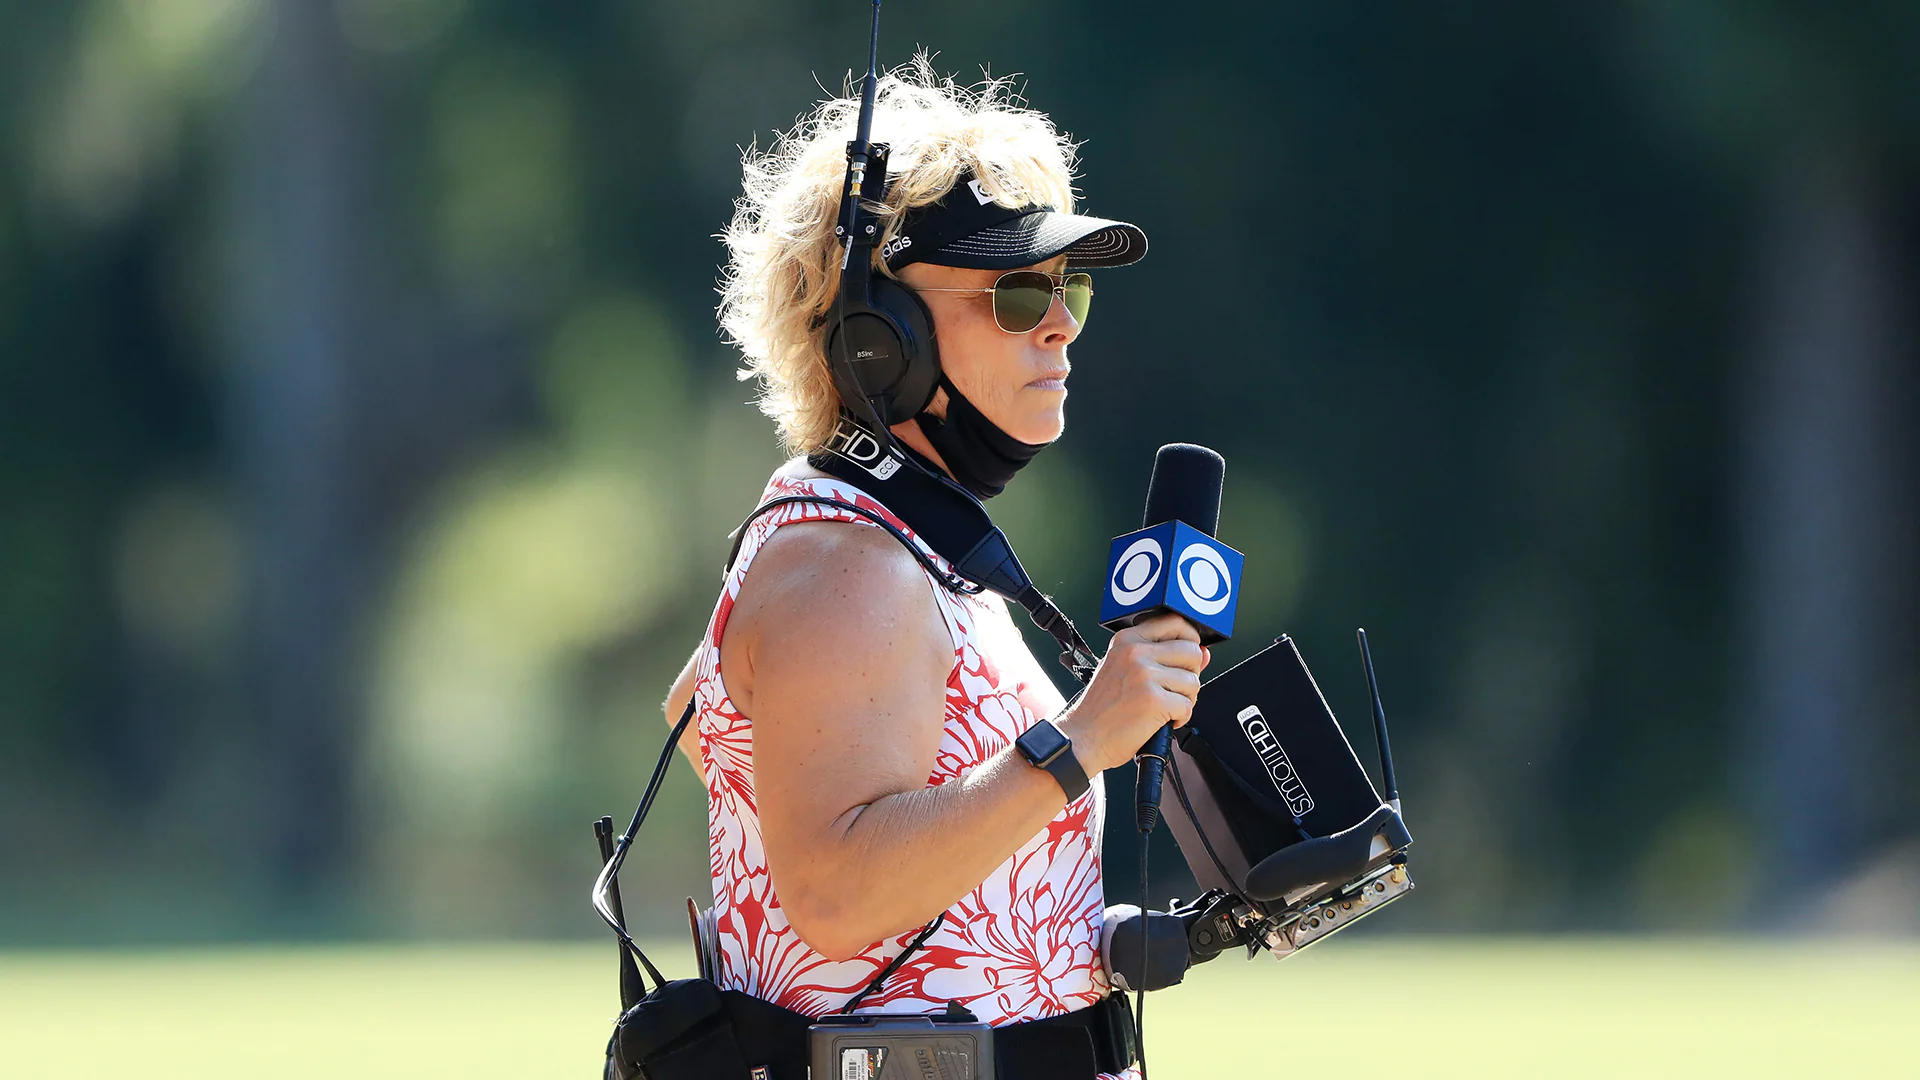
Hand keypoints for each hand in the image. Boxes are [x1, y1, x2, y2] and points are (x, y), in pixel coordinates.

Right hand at [1057, 613, 1209, 773]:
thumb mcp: (1124, 671)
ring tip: (1165, 708)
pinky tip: (1162, 720)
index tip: (1186, 657)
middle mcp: (1135, 652)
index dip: (1190, 640)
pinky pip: (1188, 705)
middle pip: (1191, 651)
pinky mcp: (1154, 700)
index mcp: (1127, 640)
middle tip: (1174, 690)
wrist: (1082, 737)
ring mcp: (1144, 675)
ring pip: (1193, 681)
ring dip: (1186, 700)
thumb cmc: (1101, 709)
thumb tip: (1203, 653)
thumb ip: (1163, 658)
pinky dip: (1180, 718)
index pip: (1175, 622)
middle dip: (1190, 675)